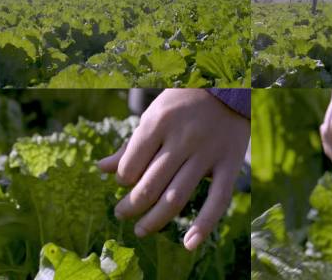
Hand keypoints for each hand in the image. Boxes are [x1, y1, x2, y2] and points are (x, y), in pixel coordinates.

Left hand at [98, 89, 249, 250]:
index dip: (122, 180)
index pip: (131, 165)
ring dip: (154, 220)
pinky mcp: (230, 164)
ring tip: (140, 230)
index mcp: (159, 122)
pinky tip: (189, 244)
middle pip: (149, 185)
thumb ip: (131, 144)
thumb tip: (101, 169)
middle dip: (130, 206)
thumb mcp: (154, 114)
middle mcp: (182, 138)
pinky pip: (217, 200)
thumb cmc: (183, 103)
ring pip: (176, 197)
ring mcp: (207, 153)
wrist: (228, 88)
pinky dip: (203, 225)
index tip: (124, 182)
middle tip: (121, 214)